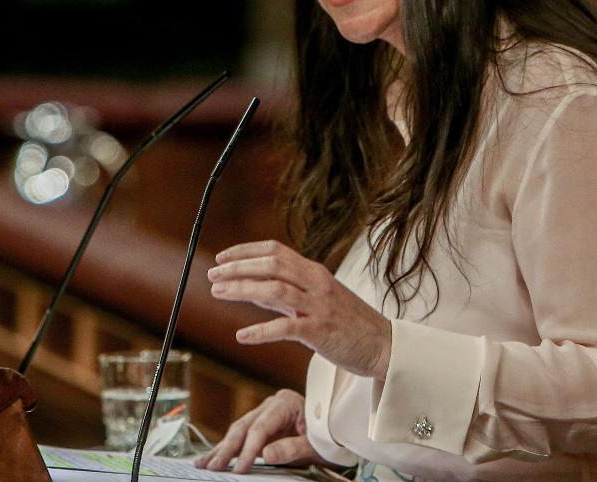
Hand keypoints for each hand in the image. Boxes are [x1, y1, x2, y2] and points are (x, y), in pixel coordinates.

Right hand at [194, 389, 322, 472]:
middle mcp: (271, 405)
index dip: (248, 450)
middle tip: (213, 467)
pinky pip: (241, 438)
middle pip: (243, 427)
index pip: (260, 428)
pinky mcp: (260, 427)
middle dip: (227, 449)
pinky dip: (227, 449)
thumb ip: (292, 449)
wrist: (336, 433)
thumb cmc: (328, 438)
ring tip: (204, 464)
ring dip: (221, 449)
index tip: (239, 469)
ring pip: (237, 431)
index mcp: (286, 403)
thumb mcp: (315, 445)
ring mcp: (264, 414)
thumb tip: (266, 453)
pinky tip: (211, 458)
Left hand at [208, 240, 392, 378]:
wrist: (384, 345)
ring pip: (274, 290)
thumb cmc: (350, 324)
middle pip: (271, 265)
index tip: (222, 258)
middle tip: (213, 275)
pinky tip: (242, 335)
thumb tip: (254, 289)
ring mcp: (318, 306)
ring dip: (242, 290)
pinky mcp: (320, 331)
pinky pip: (285, 328)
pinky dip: (260, 330)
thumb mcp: (320, 299)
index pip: (276, 250)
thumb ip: (289, 294)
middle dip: (238, 267)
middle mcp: (316, 283)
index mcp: (315, 272)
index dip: (246, 251)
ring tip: (218, 293)